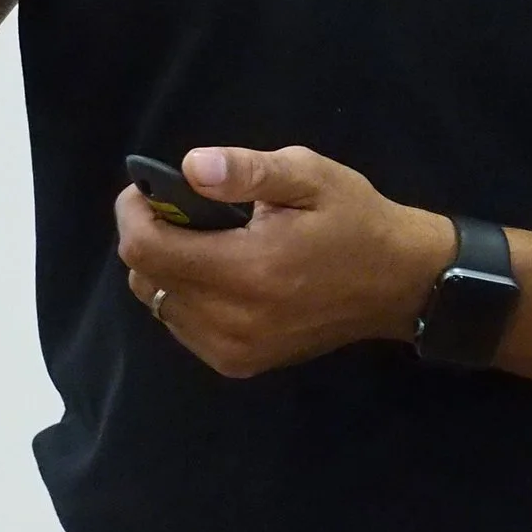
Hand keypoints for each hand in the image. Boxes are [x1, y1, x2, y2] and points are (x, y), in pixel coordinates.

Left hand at [116, 146, 457, 379]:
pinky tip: (219, 273)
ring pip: (159, 305)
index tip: (146, 189)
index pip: (147, 250)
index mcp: (247, 270)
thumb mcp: (308, 176)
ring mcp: (234, 349)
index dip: (133, 213)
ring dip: (166, 268)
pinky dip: (185, 296)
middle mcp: (233, 319)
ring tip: (204, 241)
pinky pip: (183, 327)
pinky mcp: (240, 364)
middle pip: (144, 279)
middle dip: (148, 236)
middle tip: (181, 209)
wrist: (398, 283)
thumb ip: (247, 171)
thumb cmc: (354, 220)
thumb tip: (189, 168)